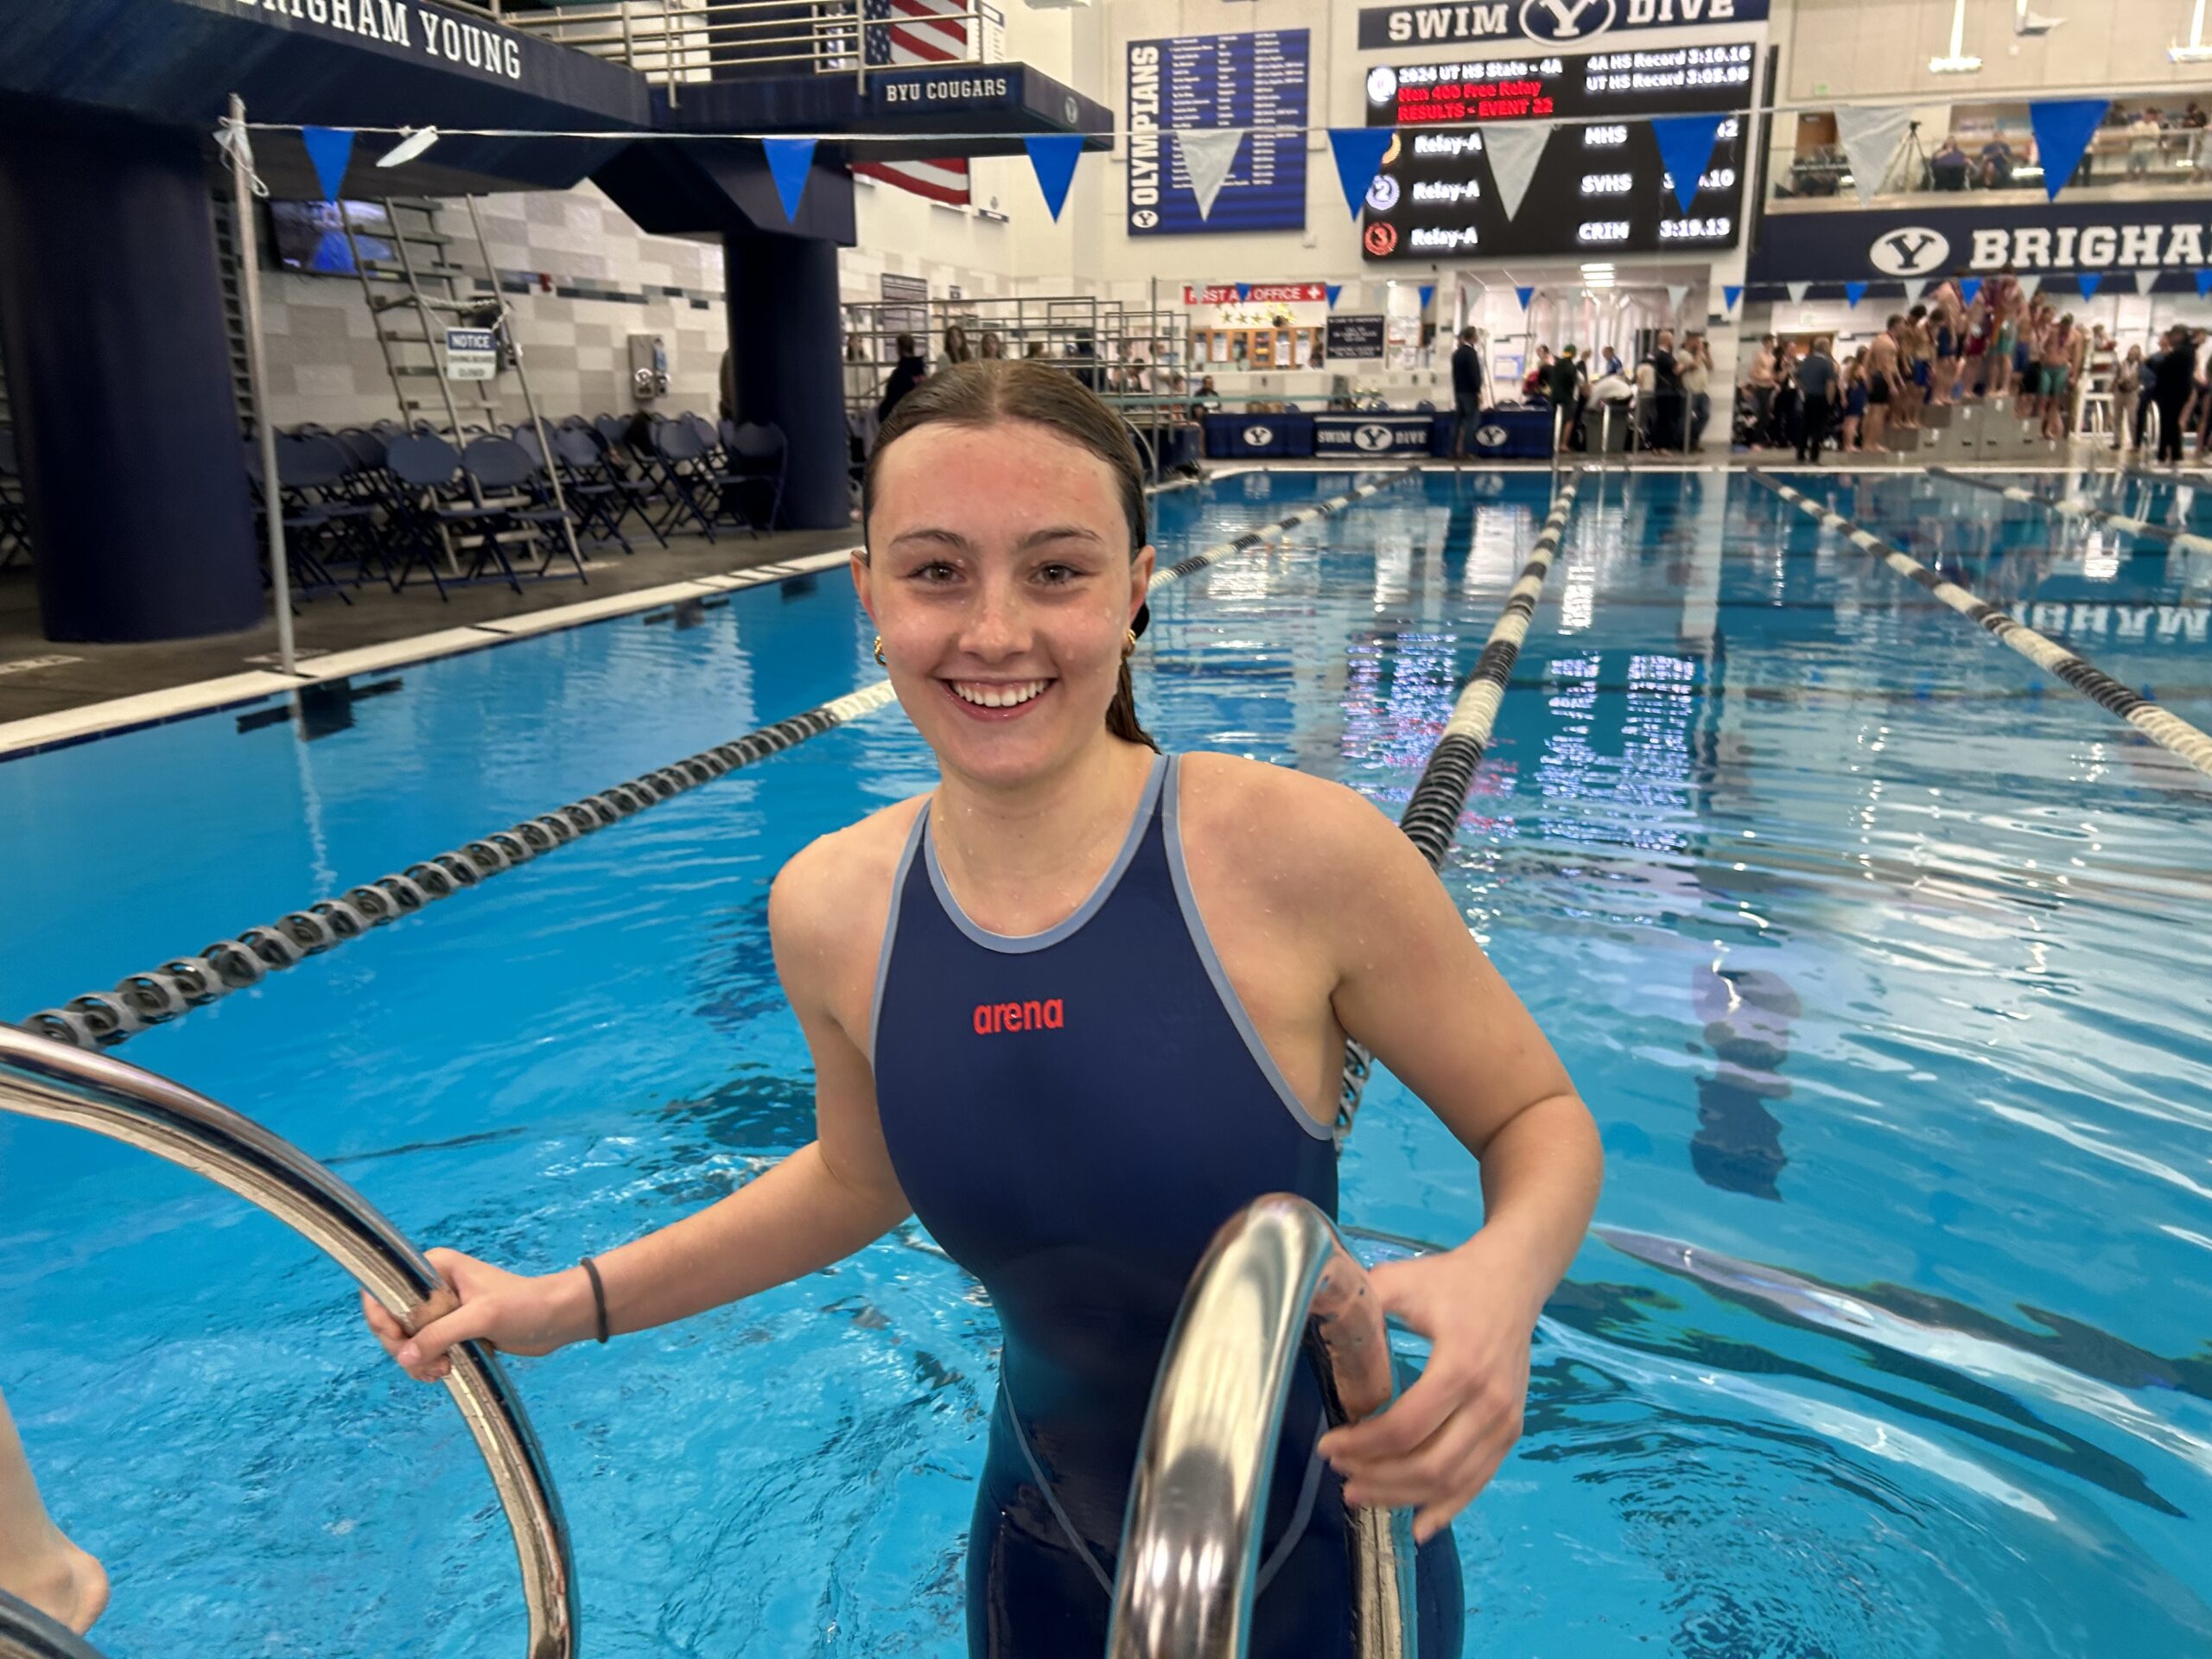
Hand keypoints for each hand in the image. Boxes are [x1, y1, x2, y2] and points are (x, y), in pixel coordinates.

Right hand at [360, 1247, 592, 1383]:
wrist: (556, 1319)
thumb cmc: (523, 1305)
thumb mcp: (481, 1317)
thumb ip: (440, 1335)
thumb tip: (404, 1357)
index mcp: (434, 1267)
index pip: (386, 1287)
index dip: (382, 1317)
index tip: (398, 1340)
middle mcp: (431, 1286)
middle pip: (392, 1320)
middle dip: (403, 1347)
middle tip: (429, 1365)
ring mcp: (441, 1310)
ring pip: (406, 1340)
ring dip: (417, 1361)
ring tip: (441, 1371)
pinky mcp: (451, 1331)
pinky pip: (424, 1351)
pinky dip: (427, 1365)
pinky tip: (444, 1373)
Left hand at [1316, 1236, 1542, 1545]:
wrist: (1513, 1280)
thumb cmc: (1452, 1280)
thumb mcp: (1402, 1281)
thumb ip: (1360, 1300)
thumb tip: (1307, 1309)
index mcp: (1461, 1366)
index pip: (1406, 1426)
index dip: (1362, 1444)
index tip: (1328, 1446)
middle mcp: (1489, 1402)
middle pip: (1430, 1465)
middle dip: (1379, 1479)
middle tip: (1340, 1477)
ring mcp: (1505, 1422)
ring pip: (1452, 1481)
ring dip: (1403, 1497)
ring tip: (1361, 1495)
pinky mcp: (1511, 1431)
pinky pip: (1479, 1481)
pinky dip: (1448, 1508)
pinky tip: (1418, 1525)